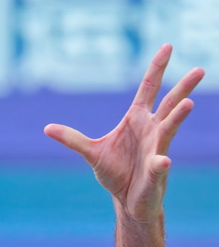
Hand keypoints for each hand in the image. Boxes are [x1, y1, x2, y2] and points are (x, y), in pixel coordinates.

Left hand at [43, 44, 204, 222]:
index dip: (157, 68)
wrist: (126, 200)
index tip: (167, 46)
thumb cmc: (115, 172)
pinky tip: (162, 161)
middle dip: (183, 87)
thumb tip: (46, 128)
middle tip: (200, 69)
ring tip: (189, 104)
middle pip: (169, 103)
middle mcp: (151, 130)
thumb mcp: (91, 152)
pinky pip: (159, 165)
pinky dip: (160, 163)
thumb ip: (72, 139)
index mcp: (137, 119)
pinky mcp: (156, 171)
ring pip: (170, 129)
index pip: (149, 88)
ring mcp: (157, 149)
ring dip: (178, 117)